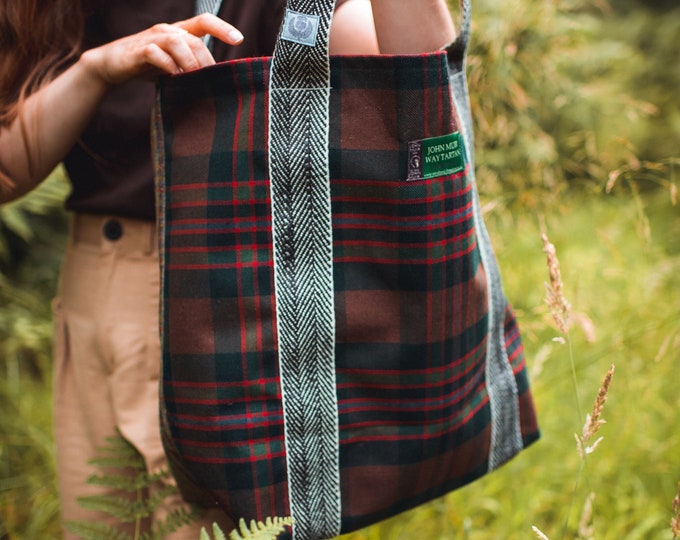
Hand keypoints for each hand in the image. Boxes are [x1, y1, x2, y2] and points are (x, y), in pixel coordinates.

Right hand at [80, 13, 243, 86]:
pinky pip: (155, 53)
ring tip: (193, 76)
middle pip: (194, 39)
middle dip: (205, 60)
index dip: (222, 28)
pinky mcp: (138, 50)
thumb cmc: (148, 65)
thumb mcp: (175, 66)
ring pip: (177, 42)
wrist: (111, 65)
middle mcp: (167, 31)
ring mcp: (151, 39)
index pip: (204, 21)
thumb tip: (217, 82)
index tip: (239, 39)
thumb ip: (193, 68)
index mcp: (179, 32)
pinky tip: (173, 76)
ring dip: (189, 61)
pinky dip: (167, 65)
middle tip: (210, 78)